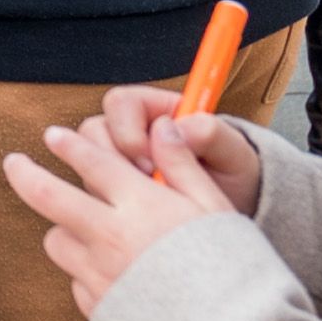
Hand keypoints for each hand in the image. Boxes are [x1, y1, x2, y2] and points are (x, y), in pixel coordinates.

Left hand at [0, 110, 233, 320]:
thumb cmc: (232, 271)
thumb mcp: (215, 209)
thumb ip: (183, 166)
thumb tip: (165, 126)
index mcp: (142, 206)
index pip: (92, 161)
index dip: (69, 144)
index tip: (53, 136)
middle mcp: (111, 237)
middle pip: (48, 196)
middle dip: (24, 172)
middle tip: (13, 161)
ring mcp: (99, 275)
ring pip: (57, 240)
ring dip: (63, 228)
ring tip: (78, 226)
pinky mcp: (98, 308)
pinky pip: (77, 282)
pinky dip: (85, 272)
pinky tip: (109, 272)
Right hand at [85, 82, 262, 215]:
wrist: (234, 211)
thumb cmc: (235, 175)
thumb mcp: (233, 153)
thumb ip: (211, 132)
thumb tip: (182, 129)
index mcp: (158, 110)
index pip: (121, 103)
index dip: (127, 130)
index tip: (149, 161)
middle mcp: (132, 131)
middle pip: (93, 130)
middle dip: (113, 160)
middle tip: (145, 184)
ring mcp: (119, 161)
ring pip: (86, 161)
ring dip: (108, 183)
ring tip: (144, 201)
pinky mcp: (113, 188)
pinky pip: (93, 190)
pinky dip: (109, 203)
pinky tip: (137, 217)